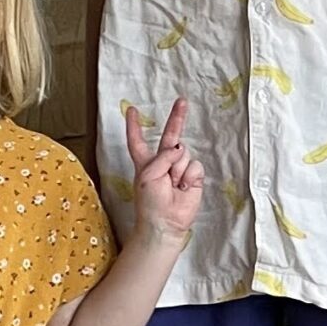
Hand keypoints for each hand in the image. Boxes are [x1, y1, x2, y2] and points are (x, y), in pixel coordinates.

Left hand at [123, 101, 203, 245]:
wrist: (165, 223)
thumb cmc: (150, 203)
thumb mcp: (147, 175)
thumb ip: (162, 157)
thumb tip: (180, 148)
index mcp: (146, 161)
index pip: (138, 140)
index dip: (134, 125)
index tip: (132, 110)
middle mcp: (163, 162)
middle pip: (170, 136)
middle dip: (177, 119)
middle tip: (182, 102)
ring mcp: (180, 169)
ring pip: (184, 154)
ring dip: (178, 169)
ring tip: (173, 185)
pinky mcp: (194, 177)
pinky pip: (195, 166)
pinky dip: (189, 176)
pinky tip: (184, 187)